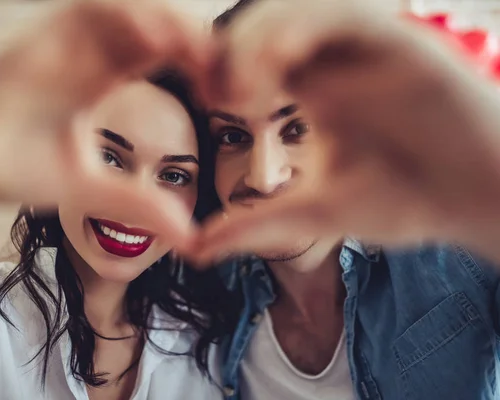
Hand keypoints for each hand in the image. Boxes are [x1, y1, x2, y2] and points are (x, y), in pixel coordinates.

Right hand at [0, 1, 208, 246]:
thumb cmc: (15, 169)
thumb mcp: (90, 187)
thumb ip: (139, 203)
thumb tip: (191, 236)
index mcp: (103, 81)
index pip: (162, 57)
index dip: (199, 67)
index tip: (228, 93)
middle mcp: (88, 56)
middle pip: (153, 27)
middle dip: (193, 40)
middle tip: (228, 68)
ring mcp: (63, 44)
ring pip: (127, 11)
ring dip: (167, 23)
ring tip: (201, 52)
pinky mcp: (37, 38)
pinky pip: (86, 11)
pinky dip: (125, 16)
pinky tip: (156, 39)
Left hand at [193, 0, 499, 262]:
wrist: (475, 201)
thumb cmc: (404, 202)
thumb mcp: (313, 213)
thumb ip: (255, 226)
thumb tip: (193, 250)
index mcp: (311, 88)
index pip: (250, 56)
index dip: (219, 68)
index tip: (209, 101)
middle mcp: (333, 60)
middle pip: (262, 25)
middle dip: (230, 50)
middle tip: (220, 94)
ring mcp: (364, 47)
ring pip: (294, 10)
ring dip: (257, 41)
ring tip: (247, 94)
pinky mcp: (396, 39)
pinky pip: (340, 13)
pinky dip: (300, 31)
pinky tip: (280, 73)